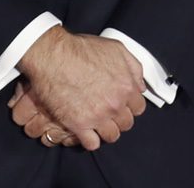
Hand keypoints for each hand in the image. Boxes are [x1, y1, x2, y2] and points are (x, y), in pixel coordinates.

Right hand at [17, 28, 146, 149]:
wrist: (53, 56)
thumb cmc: (82, 49)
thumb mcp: (116, 49)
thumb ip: (133, 68)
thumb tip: (140, 86)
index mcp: (126, 86)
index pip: (139, 108)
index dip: (129, 106)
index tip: (121, 104)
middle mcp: (115, 104)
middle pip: (126, 124)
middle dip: (118, 119)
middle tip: (108, 113)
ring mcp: (97, 116)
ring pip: (112, 136)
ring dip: (106, 131)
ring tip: (97, 123)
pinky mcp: (79, 125)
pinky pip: (92, 144)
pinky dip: (90, 140)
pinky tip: (85, 131)